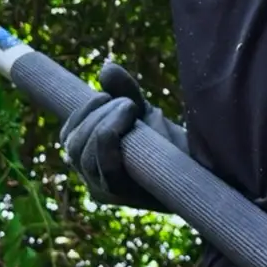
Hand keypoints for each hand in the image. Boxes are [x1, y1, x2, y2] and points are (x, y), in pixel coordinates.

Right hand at [58, 62, 187, 209]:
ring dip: (105, 124)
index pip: (68, 136)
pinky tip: (131, 122)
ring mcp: (107, 191)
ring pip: (87, 158)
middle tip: (128, 102)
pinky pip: (107, 170)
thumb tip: (106, 68)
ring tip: (132, 108)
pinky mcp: (125, 197)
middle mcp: (93, 178)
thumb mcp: (140, 110)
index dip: (81, 112)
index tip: (105, 94)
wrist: (198, 166)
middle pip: (74, 146)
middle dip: (96, 116)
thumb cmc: (164, 139)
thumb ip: (122, 90)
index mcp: (89, 157)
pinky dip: (112, 141)